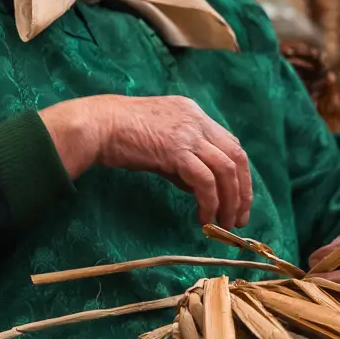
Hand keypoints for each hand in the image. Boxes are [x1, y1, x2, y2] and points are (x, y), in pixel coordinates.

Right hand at [39, 95, 252, 227]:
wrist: (97, 124)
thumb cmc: (119, 134)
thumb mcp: (159, 142)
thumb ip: (182, 161)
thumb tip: (199, 188)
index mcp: (194, 113)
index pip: (231, 144)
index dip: (240, 174)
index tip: (237, 198)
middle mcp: (197, 120)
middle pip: (237, 157)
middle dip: (242, 191)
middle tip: (238, 218)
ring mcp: (188, 134)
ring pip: (226, 170)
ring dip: (230, 201)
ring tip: (225, 224)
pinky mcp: (177, 150)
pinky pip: (205, 181)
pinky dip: (210, 202)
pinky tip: (203, 218)